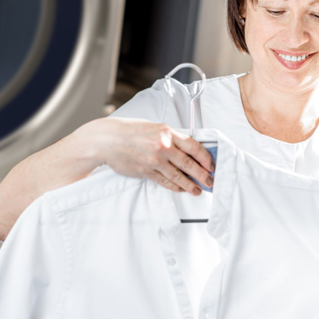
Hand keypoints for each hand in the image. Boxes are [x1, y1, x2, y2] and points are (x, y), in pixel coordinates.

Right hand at [85, 118, 213, 194]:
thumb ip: (171, 138)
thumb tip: (189, 151)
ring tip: (198, 190)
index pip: (194, 146)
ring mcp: (154, 160)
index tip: (212, 165)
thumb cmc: (130, 131)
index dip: (206, 158)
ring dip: (190, 185)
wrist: (107, 140)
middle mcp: (163, 146)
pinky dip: (175, 186)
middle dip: (203, 175)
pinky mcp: (146, 171)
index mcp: (167, 132)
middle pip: (189, 163)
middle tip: (211, 181)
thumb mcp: (154, 128)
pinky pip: (165, 181)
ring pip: (178, 175)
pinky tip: (182, 189)